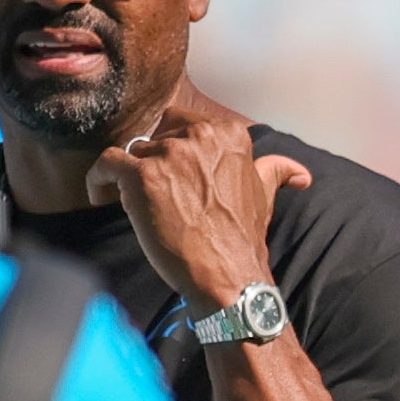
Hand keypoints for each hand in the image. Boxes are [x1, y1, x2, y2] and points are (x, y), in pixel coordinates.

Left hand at [80, 102, 306, 313]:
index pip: (185, 125)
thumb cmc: (242, 239)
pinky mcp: (141, 176)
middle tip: (154, 192)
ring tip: (132, 203)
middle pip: (158, 137)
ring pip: (134, 152)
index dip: (175, 150)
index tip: (173, 175)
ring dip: (130, 177)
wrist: (227, 275)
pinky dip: (99, 180)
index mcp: (229, 134)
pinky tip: (101, 197)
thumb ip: (275, 172)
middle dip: (155, 162)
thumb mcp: (264, 198)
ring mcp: (169, 155)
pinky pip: (106, 164)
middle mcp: (200, 137)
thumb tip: (300, 174)